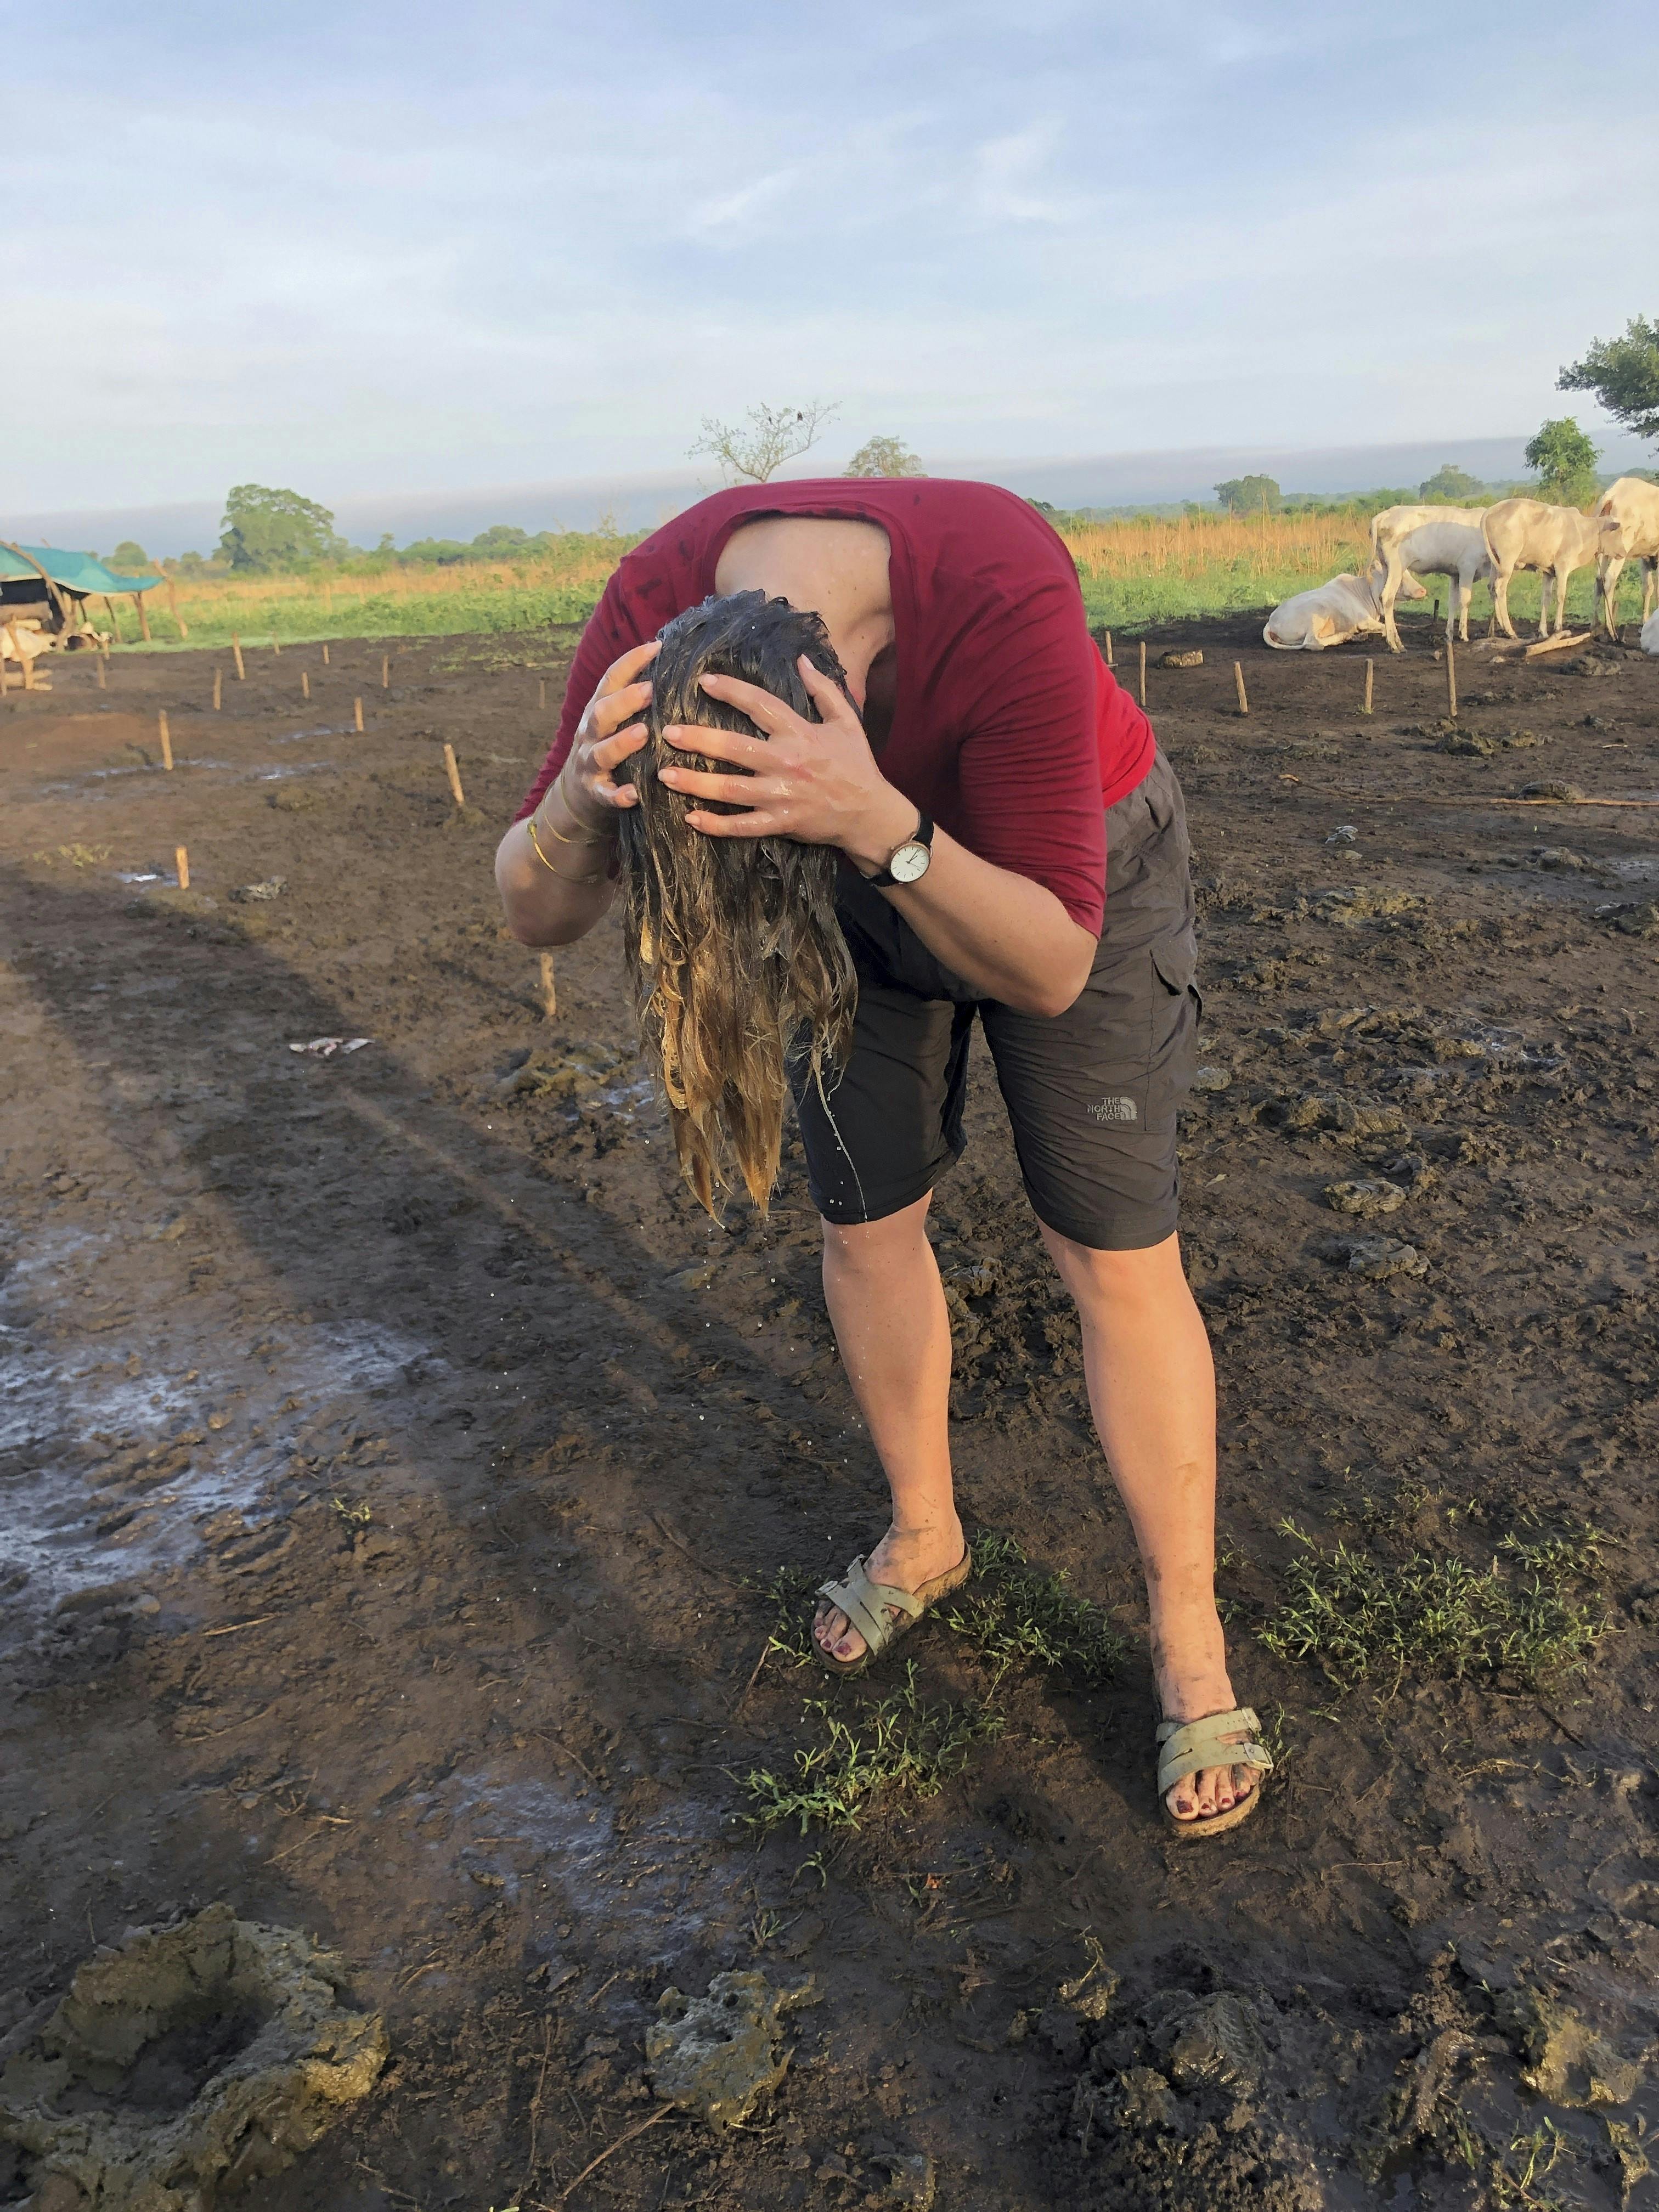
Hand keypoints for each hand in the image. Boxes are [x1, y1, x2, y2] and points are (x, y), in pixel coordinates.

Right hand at [554, 639, 659, 834]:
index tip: (658, 647)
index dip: (631, 662)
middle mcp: (591, 733)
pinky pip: (606, 795)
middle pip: (602, 712)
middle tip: (651, 690)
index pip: (611, 679)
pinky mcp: (595, 793)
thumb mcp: (615, 720)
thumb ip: (634, 698)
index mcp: (599, 709)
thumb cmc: (609, 747)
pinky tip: (634, 793)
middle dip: (625, 701)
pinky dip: (619, 795)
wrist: (577, 796)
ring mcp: (590, 764)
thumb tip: (673, 666)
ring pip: (602, 752)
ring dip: (621, 742)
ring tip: (643, 733)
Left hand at [659, 656, 915, 868]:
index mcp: (801, 733)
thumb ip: (823, 690)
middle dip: (700, 739)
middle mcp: (787, 763)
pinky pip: (743, 826)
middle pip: (736, 748)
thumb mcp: (847, 721)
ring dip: (696, 782)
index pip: (761, 706)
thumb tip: (802, 659)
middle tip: (668, 732)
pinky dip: (717, 825)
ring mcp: (782, 796)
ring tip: (665, 775)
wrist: (871, 814)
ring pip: (732, 789)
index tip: (704, 681)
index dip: (731, 691)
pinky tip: (691, 818)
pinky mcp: (781, 823)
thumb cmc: (857, 765)